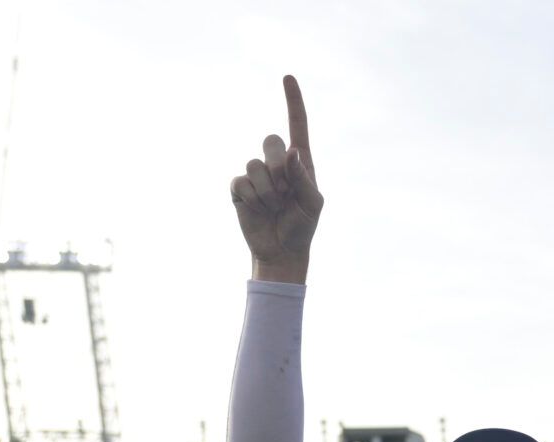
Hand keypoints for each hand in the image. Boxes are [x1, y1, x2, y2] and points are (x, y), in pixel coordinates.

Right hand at [232, 75, 321, 284]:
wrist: (282, 252)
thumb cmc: (302, 227)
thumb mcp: (312, 203)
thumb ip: (304, 177)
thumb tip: (292, 152)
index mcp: (300, 163)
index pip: (297, 125)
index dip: (293, 101)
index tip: (288, 77)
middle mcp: (277, 163)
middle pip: (271, 140)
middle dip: (279, 167)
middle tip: (285, 192)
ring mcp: (257, 174)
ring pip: (255, 164)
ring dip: (268, 191)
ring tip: (274, 207)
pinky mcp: (240, 188)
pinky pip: (242, 181)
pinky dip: (253, 199)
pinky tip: (259, 210)